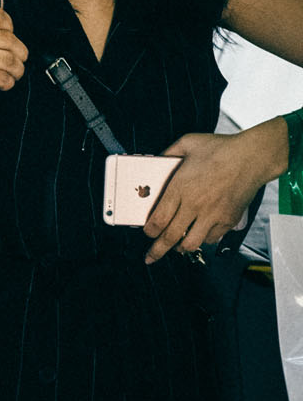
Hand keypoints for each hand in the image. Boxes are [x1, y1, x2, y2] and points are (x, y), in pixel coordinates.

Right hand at [0, 0, 27, 115]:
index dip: (10, 29)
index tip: (7, 41)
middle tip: (17, 63)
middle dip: (20, 55)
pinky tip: (0, 84)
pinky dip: (7, 83)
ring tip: (10, 74)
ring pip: (7, 59)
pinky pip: (1, 76)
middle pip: (7, 39)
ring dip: (16, 71)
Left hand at [143, 131, 266, 263]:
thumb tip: (156, 161)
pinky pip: (211, 239)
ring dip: (180, 248)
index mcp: (180, 187)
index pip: (158, 219)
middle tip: (151, 257)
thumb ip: (168, 153)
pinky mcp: (227, 220)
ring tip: (175, 247)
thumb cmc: (221, 149)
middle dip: (157, 250)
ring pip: (191, 243)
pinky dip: (203, 240)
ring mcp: (212, 215)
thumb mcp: (187, 143)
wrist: (252, 158)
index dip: (149, 230)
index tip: (147, 232)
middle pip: (170, 236)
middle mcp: (194, 205)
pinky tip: (198, 235)